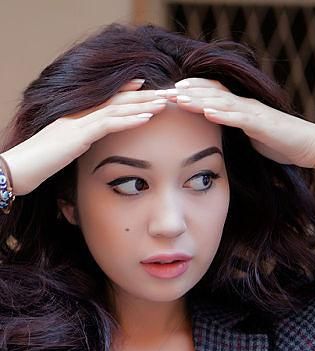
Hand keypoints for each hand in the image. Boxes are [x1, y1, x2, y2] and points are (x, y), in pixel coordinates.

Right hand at [1, 80, 167, 194]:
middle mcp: (79, 116)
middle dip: (145, 96)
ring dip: (144, 105)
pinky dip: (129, 120)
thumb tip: (86, 149)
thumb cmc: (36, 166)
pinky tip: (148, 118)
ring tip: (166, 102)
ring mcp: (78, 124)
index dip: (128, 92)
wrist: (16, 169)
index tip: (146, 87)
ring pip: (117, 109)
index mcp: (76, 119)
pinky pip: (108, 125)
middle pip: (118, 101)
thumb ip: (77, 147)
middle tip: (168, 92)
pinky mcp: (77, 136)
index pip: (107, 101)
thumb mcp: (62, 153)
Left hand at [172, 78, 314, 169]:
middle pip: (212, 93)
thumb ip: (231, 130)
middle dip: (188, 92)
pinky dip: (224, 115)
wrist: (304, 145)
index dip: (192, 90)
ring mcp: (253, 113)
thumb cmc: (276, 141)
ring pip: (223, 102)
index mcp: (239, 107)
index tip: (170, 92)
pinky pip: (240, 118)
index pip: (212, 92)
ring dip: (200, 99)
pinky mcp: (262, 125)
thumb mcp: (247, 135)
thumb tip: (212, 134)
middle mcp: (244, 105)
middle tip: (165, 92)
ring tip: (180, 97)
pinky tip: (208, 112)